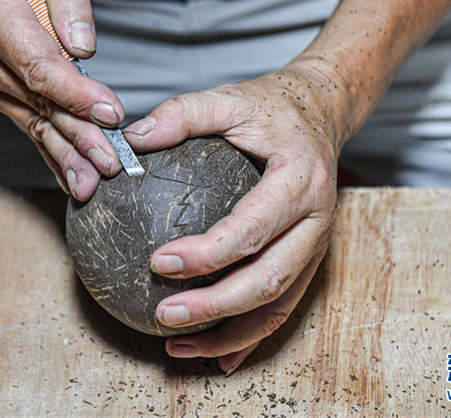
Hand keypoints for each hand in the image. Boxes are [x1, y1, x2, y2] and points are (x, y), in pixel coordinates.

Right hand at [0, 0, 123, 199]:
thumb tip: (83, 48)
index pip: (39, 66)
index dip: (75, 94)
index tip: (110, 112)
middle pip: (38, 103)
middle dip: (77, 137)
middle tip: (108, 164)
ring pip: (33, 121)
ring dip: (65, 155)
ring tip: (90, 184)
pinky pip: (28, 124)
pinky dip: (50, 151)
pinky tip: (69, 176)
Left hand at [124, 64, 344, 373]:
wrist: (321, 112)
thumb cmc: (272, 107)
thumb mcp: (229, 96)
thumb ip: (182, 114)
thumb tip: (130, 141)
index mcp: (299, 180)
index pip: (252, 228)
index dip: (207, 254)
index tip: (158, 263)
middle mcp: (315, 220)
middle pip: (269, 280)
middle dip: (216, 306)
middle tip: (165, 315)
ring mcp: (316, 245)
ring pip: (278, 305)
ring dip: (230, 334)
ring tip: (179, 346)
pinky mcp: (308, 259)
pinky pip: (282, 307)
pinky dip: (250, 336)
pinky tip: (214, 354)